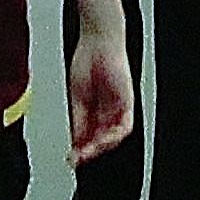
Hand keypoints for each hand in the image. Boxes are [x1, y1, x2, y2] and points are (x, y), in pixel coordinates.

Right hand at [66, 28, 136, 163]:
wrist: (98, 38)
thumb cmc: (87, 60)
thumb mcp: (78, 96)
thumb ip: (79, 120)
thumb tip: (75, 142)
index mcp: (96, 108)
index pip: (90, 136)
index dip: (81, 149)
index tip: (70, 159)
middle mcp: (109, 110)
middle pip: (102, 139)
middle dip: (89, 152)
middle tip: (76, 161)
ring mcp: (120, 105)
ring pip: (114, 136)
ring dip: (101, 148)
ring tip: (88, 153)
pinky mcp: (128, 99)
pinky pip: (125, 125)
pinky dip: (115, 136)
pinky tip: (104, 141)